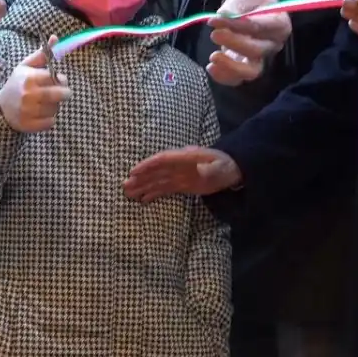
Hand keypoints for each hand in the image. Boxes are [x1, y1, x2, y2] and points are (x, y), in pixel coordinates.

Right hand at [0, 42, 69, 132]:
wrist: (0, 108)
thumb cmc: (17, 84)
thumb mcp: (26, 67)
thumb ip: (43, 54)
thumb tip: (56, 37)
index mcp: (29, 78)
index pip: (57, 78)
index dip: (62, 80)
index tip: (59, 80)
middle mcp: (28, 95)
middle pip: (60, 94)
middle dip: (65, 93)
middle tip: (63, 93)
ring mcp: (28, 111)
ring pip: (56, 109)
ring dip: (55, 106)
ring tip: (46, 103)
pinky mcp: (29, 125)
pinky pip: (51, 122)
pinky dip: (49, 119)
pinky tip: (41, 114)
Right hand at [123, 147, 241, 202]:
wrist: (232, 170)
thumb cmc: (227, 166)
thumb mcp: (222, 168)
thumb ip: (211, 169)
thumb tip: (200, 170)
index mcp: (186, 157)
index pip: (163, 159)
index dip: (148, 165)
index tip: (134, 171)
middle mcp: (178, 164)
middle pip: (156, 170)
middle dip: (140, 177)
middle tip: (124, 186)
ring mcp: (178, 174)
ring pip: (157, 179)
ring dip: (142, 185)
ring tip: (127, 193)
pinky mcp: (181, 183)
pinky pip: (164, 187)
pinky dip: (152, 193)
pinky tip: (142, 199)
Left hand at [207, 0, 290, 84]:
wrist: (248, 4)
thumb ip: (237, 3)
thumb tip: (223, 15)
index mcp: (279, 23)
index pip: (260, 27)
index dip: (237, 25)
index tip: (215, 19)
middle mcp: (273, 43)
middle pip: (257, 50)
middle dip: (233, 43)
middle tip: (214, 34)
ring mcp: (261, 57)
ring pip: (251, 71)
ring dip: (231, 66)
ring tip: (213, 57)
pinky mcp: (246, 66)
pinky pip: (238, 78)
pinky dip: (224, 76)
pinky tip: (211, 67)